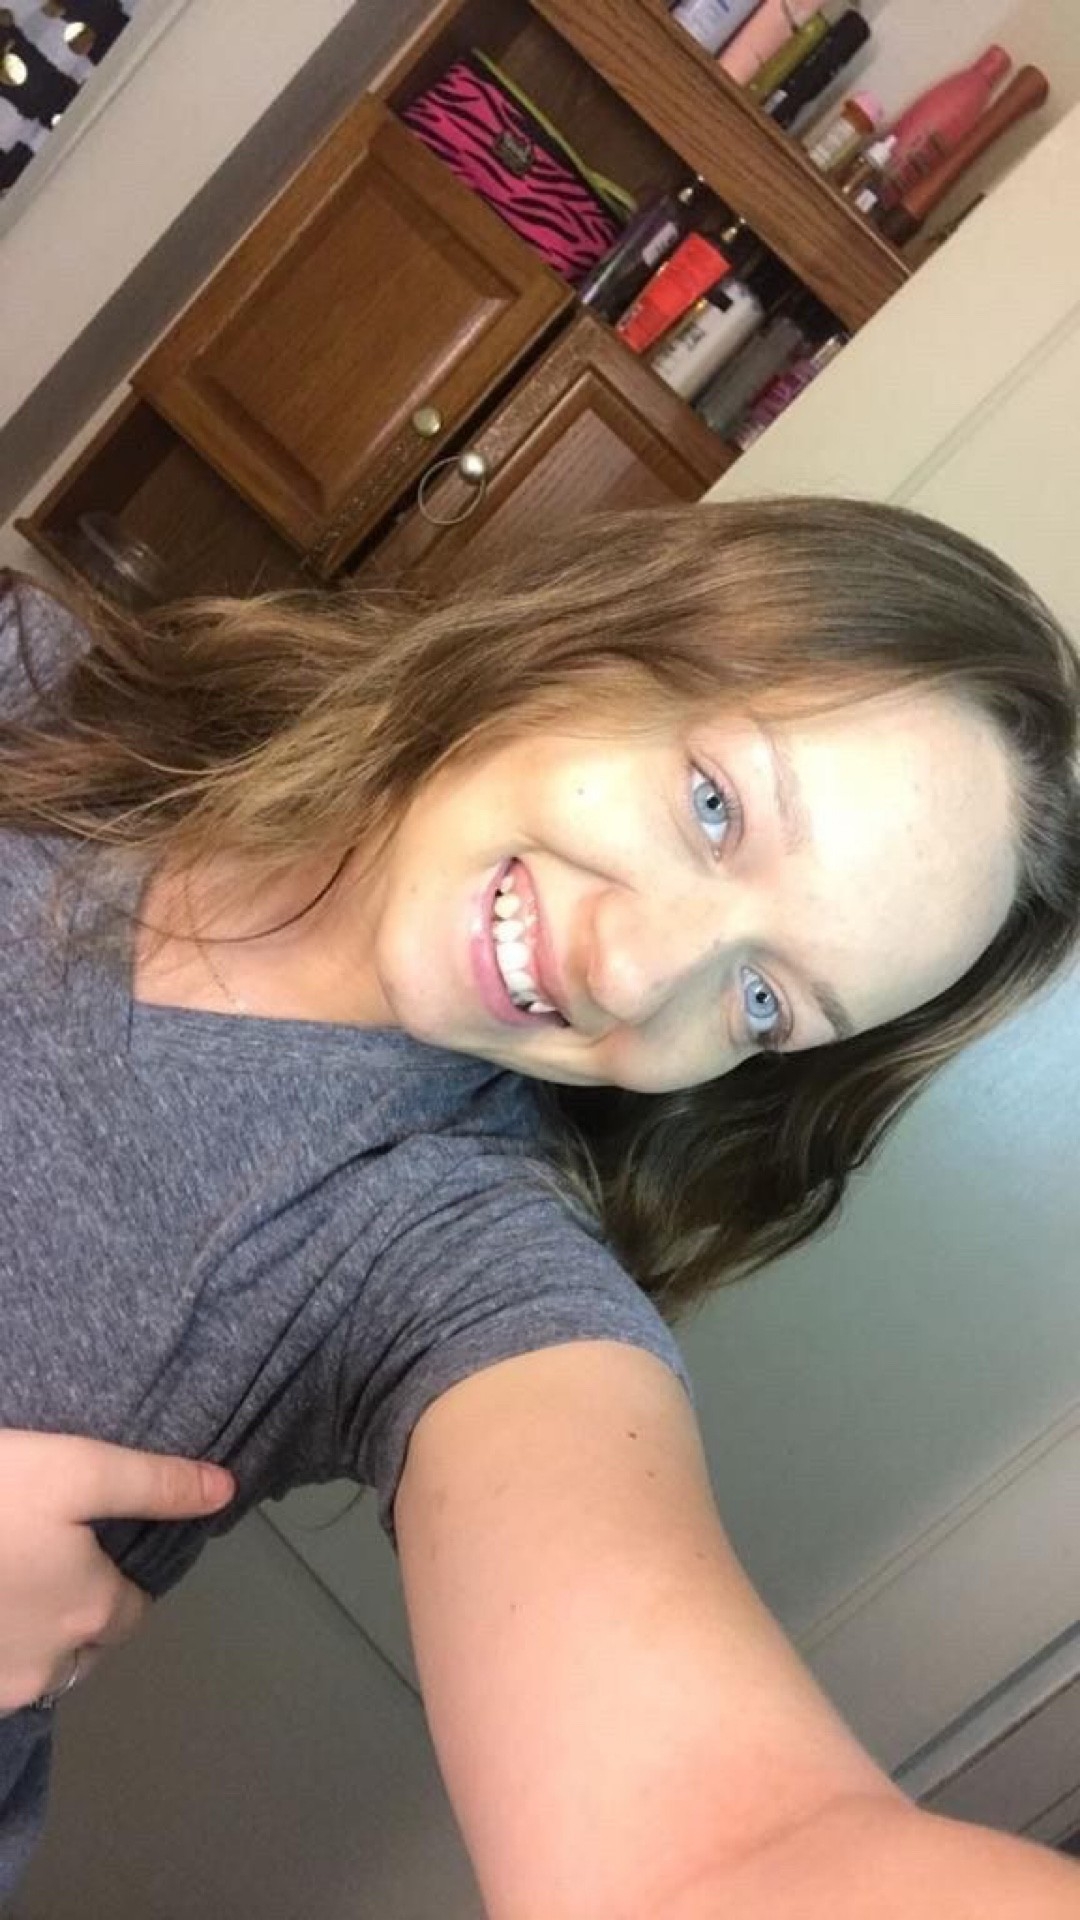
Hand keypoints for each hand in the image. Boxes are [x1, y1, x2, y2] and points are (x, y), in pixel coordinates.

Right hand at [0, 1429, 233, 1714]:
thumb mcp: (74, 1467)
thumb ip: (153, 1483)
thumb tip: (226, 1491)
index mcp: (92, 1612)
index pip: (134, 1608)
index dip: (119, 1573)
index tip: (94, 1541)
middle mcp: (51, 1667)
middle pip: (86, 1643)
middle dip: (78, 1609)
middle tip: (47, 1554)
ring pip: (37, 1666)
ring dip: (33, 1634)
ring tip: (11, 1575)